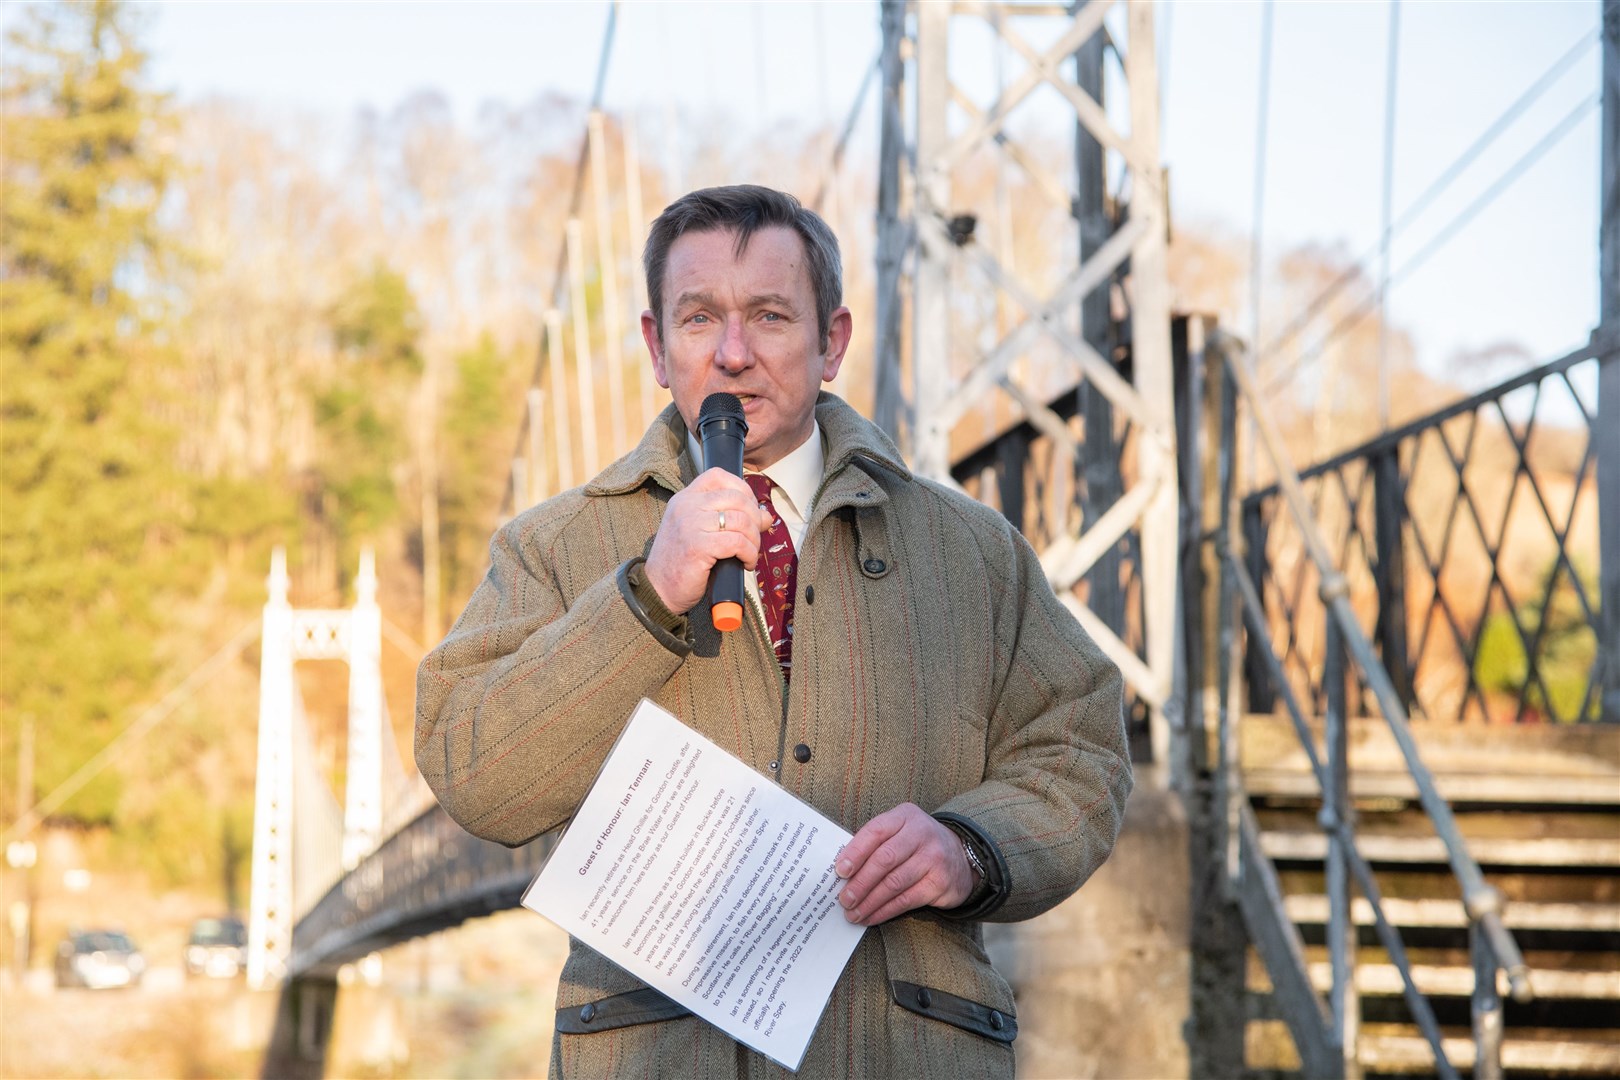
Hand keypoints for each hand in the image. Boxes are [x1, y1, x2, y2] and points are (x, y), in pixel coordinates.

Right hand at [643, 468, 775, 613]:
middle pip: (736, 498)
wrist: (658, 589)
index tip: (750, 510)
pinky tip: (746, 563)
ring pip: (741, 520)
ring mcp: (690, 525)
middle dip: (755, 518)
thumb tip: (765, 515)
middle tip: (754, 537)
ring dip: (753, 539)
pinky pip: (737, 542)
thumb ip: (729, 518)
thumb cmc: (681, 562)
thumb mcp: (701, 531)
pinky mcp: (697, 546)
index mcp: (685, 499)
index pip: (718, 476)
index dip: (742, 489)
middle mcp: (686, 507)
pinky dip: (749, 554)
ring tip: (749, 553)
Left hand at [834, 803, 974, 925]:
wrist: (961, 856)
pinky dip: (885, 911)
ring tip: (853, 913)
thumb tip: (843, 871)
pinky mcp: (940, 882)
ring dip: (869, 901)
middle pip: (884, 859)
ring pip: (894, 883)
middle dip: (860, 882)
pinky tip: (872, 916)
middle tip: (844, 899)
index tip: (839, 871)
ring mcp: (933, 858)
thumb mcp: (900, 831)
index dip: (855, 852)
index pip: (876, 831)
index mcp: (905, 816)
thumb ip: (875, 844)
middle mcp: (921, 833)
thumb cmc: (918, 845)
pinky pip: (906, 900)